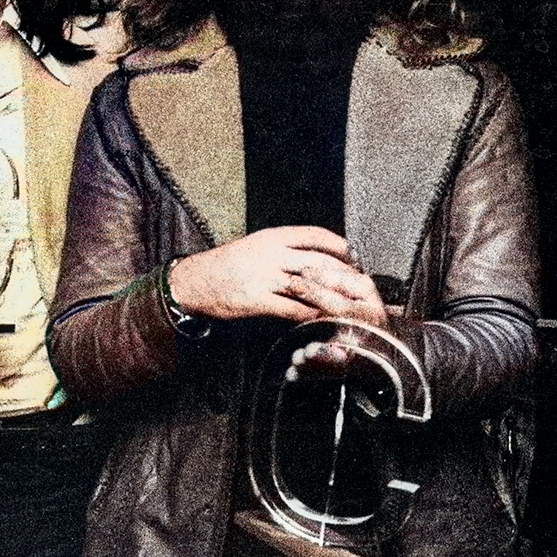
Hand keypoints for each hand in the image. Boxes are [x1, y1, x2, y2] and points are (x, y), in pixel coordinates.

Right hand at [168, 226, 374, 322]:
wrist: (195, 281)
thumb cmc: (227, 265)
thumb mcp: (257, 246)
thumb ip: (285, 249)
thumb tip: (317, 258)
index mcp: (273, 236)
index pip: (315, 236)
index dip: (339, 246)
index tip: (354, 257)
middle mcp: (271, 253)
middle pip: (318, 262)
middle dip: (343, 275)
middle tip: (361, 287)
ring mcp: (264, 277)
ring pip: (309, 286)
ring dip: (332, 298)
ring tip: (350, 307)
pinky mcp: (258, 300)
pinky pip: (292, 308)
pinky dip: (310, 315)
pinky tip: (323, 320)